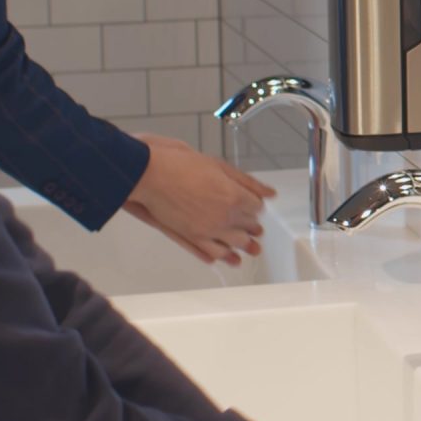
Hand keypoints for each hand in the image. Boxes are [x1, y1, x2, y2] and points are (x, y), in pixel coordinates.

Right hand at [124, 135, 269, 264]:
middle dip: (252, 226)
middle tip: (252, 227)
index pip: (257, 209)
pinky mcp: (192, 237)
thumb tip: (270, 193)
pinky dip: (222, 255)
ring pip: (234, 244)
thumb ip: (248, 182)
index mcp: (235, 197)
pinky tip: (226, 255)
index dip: (255, 207)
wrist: (151, 174)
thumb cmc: (182, 165)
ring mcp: (208, 230)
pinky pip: (212, 252)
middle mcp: (225, 217)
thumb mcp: (220, 166)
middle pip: (248, 228)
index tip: (253, 205)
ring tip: (246, 246)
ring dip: (241, 244)